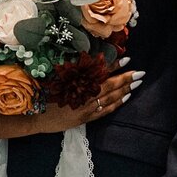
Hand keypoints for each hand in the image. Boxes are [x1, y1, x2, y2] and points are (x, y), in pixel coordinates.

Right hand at [0, 67, 141, 137]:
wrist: (35, 118)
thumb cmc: (42, 96)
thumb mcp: (54, 80)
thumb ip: (69, 71)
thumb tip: (84, 60)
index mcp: (76, 83)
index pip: (99, 72)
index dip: (114, 65)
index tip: (127, 58)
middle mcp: (83, 95)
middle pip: (109, 85)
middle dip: (126, 79)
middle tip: (140, 73)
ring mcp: (86, 108)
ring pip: (110, 98)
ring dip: (125, 90)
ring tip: (137, 83)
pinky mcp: (85, 118)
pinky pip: (105, 110)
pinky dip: (116, 104)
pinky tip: (125, 98)